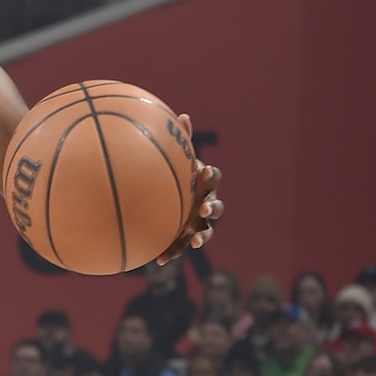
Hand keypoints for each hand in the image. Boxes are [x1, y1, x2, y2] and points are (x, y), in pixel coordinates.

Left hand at [156, 116, 222, 263]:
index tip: (204, 170)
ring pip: (205, 232)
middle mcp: (205, 205)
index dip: (212, 176)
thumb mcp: (175, 162)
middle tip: (204, 208)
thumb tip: (184, 115)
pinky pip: (179, 248)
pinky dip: (171, 253)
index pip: (213, 179)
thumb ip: (180, 141)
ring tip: (195, 241)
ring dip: (201, 236)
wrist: (164, 204)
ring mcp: (196, 224)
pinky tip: (159, 260)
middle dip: (213, 208)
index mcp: (204, 185)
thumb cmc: (174, 178)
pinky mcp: (183, 239)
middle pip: (217, 208)